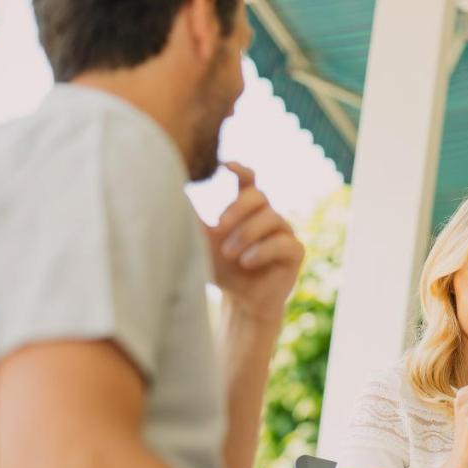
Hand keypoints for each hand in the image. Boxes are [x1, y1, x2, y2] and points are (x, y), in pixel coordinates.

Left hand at [202, 162, 302, 322]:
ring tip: (230, 254)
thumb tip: (172, 195)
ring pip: (271, 218)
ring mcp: (284, 233)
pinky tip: (247, 262)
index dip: (241, 171)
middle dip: (237, 208)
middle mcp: (268, 216)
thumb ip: (193, 221)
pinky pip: (283, 242)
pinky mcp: (295, 251)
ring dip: (246, 234)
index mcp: (247, 210)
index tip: (226, 166)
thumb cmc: (221, 268)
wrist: (241, 302)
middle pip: (259, 196)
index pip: (248, 182)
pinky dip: (261, 251)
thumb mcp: (203, 244)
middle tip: (218, 227)